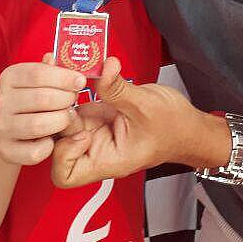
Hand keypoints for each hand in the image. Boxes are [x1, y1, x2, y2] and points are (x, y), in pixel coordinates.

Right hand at [0, 54, 84, 165]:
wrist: (10, 130)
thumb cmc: (33, 100)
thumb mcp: (39, 81)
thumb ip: (49, 70)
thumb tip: (54, 56)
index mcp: (10, 77)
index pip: (39, 73)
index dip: (64, 77)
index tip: (81, 81)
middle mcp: (1, 100)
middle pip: (42, 98)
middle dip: (66, 99)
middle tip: (74, 101)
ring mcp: (1, 126)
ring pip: (38, 125)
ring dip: (60, 121)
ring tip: (67, 118)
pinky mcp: (6, 150)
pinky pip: (34, 152)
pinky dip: (48, 147)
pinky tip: (53, 139)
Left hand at [51, 57, 212, 186]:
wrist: (187, 124)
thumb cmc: (173, 127)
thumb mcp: (146, 106)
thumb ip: (119, 89)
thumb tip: (103, 67)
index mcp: (107, 160)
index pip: (64, 174)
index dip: (62, 153)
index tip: (80, 131)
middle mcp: (94, 149)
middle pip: (55, 144)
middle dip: (56, 118)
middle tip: (67, 93)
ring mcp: (92, 130)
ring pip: (60, 120)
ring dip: (58, 98)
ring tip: (64, 72)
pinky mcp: (95, 114)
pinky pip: (72, 104)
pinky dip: (68, 88)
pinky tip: (69, 68)